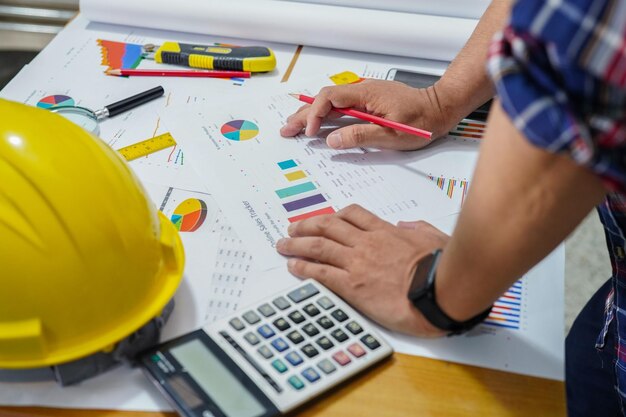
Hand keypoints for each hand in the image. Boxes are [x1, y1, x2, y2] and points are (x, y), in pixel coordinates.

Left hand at [275, 204, 449, 336]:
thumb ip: (418, 229)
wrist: (440, 291)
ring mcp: (357, 263)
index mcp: (386, 232)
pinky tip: (293, 267)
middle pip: (328, 226)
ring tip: (284, 245)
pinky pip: (321, 273)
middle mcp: (367, 244)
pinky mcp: (352, 286)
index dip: (335, 215)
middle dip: (307, 225)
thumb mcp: (435, 238)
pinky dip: (304, 268)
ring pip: (319, 246)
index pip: (354, 215)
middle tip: (293, 228)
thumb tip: (407, 226)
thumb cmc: (443, 267)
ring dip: (297, 244)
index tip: (326, 218)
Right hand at [280, 80, 457, 150]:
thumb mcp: (392, 135)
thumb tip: (332, 140)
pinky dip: (324, 115)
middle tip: (287, 130)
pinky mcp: (367, 102)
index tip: (310, 131)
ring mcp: (364, 95)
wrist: (439, 109)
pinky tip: (315, 123)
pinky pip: (340, 106)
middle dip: (303, 114)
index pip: (330, 98)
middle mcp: (362, 90)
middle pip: (324, 99)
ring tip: (293, 127)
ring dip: (310, 114)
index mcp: (366, 94)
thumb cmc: (422, 121)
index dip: (314, 114)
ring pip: (330, 102)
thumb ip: (360, 136)